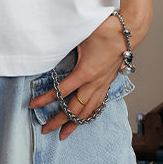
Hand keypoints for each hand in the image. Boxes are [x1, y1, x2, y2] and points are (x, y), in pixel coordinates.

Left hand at [29, 10, 148, 140]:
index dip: (46, 99)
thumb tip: (47, 43)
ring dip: (74, 124)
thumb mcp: (80, 34)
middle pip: (74, 109)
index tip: (33, 105)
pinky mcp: (108, 82)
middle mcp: (94, 83)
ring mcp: (103, 84)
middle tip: (45, 129)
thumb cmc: (105, 30)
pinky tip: (84, 118)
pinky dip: (89, 114)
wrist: (129, 32)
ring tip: (64, 134)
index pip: (61, 91)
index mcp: (85, 72)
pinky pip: (98, 104)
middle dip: (58, 120)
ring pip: (88, 111)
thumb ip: (64, 41)